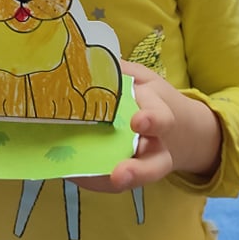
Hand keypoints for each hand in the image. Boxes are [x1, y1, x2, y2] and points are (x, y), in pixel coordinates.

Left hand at [71, 59, 221, 193]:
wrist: (172, 132)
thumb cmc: (151, 100)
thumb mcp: (143, 79)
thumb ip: (124, 73)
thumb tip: (91, 57)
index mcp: (162, 119)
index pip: (161, 120)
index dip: (151, 121)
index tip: (139, 122)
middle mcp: (154, 150)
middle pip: (151, 167)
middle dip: (136, 171)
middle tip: (119, 175)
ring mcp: (139, 167)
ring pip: (127, 181)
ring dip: (104, 181)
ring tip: (78, 178)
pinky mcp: (120, 175)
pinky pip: (107, 182)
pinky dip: (88, 179)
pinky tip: (66, 170)